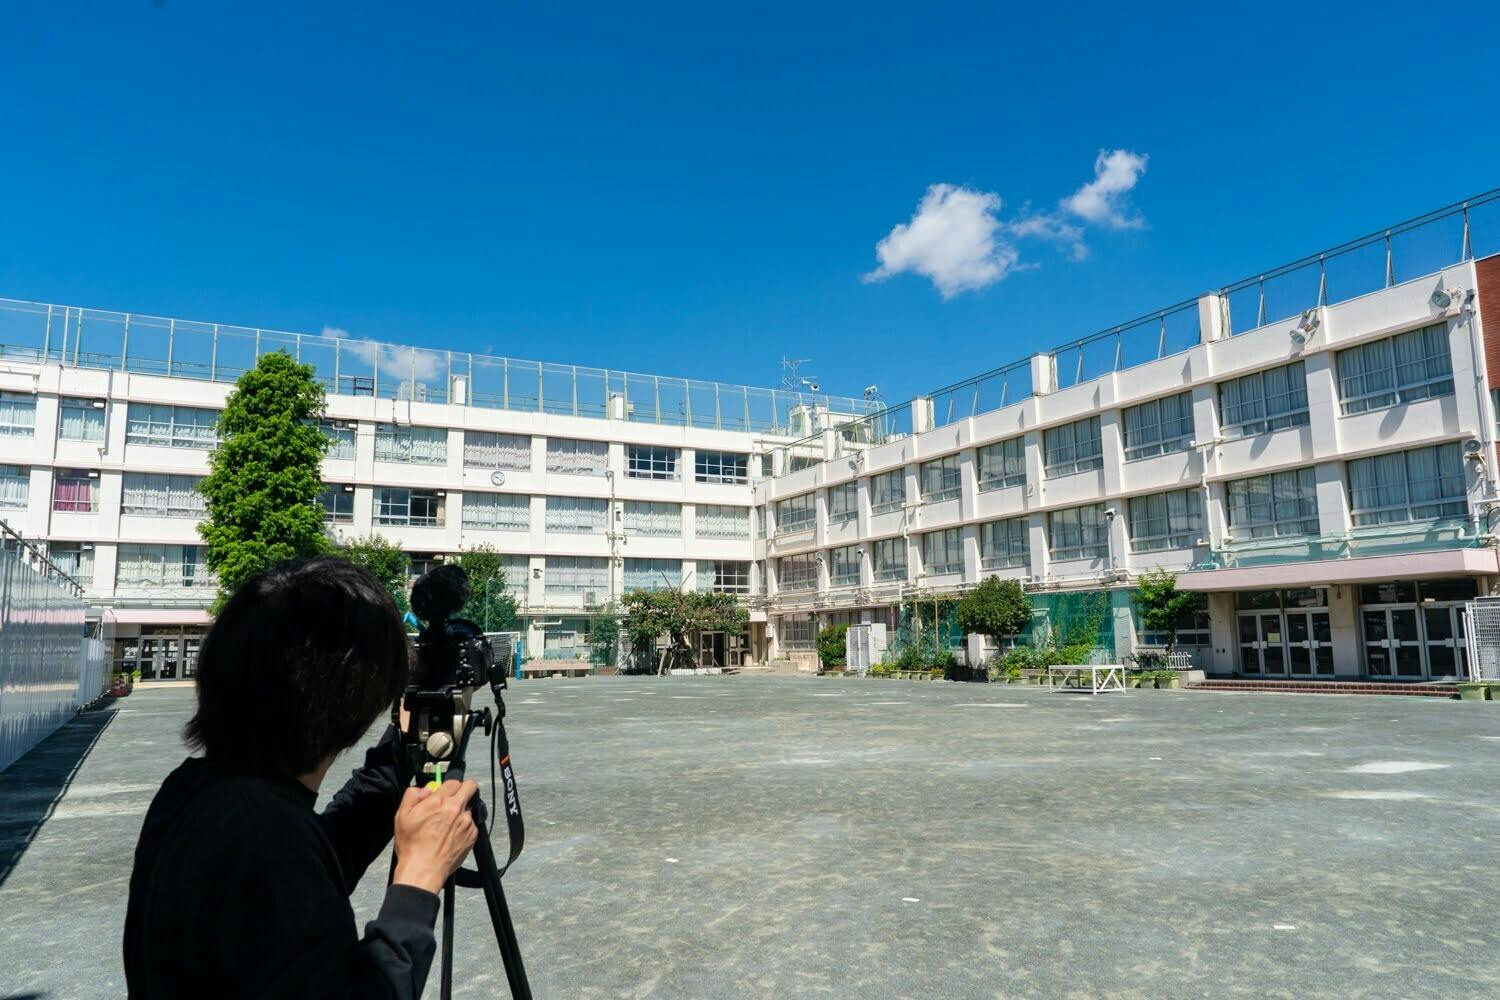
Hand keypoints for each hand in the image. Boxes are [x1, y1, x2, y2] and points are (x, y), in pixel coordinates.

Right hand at [391, 780, 478, 894]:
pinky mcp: (472, 835)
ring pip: (470, 807)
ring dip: (462, 811)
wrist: (423, 869)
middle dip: (463, 790)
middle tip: (454, 799)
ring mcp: (466, 822)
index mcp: (439, 801)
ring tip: (448, 824)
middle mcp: (456, 809)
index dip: (447, 786)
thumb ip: (412, 795)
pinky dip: (464, 826)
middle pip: (470, 787)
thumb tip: (424, 789)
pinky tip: (451, 835)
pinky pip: (472, 824)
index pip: (453, 781)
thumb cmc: (412, 846)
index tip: (444, 792)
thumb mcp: (402, 816)